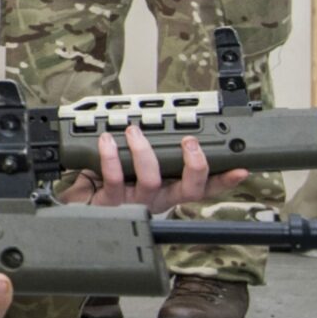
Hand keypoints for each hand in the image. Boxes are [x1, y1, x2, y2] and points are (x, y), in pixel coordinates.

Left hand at [59, 125, 249, 213]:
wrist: (75, 202)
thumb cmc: (105, 178)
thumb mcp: (133, 161)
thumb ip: (152, 146)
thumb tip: (160, 115)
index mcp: (168, 188)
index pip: (203, 187)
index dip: (224, 181)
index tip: (241, 168)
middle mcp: (157, 198)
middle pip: (189, 190)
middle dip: (195, 165)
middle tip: (191, 143)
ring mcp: (135, 202)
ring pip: (151, 181)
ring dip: (145, 153)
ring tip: (135, 131)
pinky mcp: (110, 202)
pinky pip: (114, 179)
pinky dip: (110, 156)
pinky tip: (106, 141)